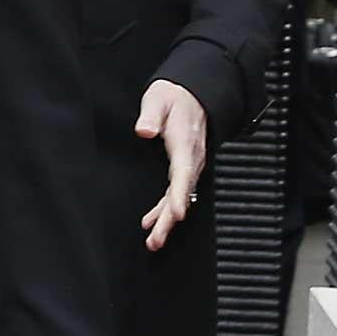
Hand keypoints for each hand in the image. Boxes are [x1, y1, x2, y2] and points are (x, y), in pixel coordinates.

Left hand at [136, 79, 206, 251]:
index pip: (184, 172)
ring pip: (181, 196)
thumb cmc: (173, 97)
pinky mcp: (186, 167)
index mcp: (185, 141)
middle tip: (156, 240)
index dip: (180, 194)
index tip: (177, 214)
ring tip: (153, 241)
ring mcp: (191, 164)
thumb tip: (144, 130)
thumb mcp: (159, 99)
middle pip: (183, 192)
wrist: (192, 93)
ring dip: (167, 220)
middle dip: (170, 218)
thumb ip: (151, 114)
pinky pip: (178, 192)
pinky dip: (166, 209)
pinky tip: (152, 221)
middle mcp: (192, 157)